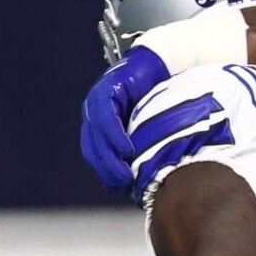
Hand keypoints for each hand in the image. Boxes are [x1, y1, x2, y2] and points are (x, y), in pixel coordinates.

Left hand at [82, 47, 172, 198]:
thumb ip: (130, 154)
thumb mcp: (143, 131)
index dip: (105, 172)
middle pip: (93, 148)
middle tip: (123, 185)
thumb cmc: (156, 99)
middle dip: (107, 169)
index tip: (120, 188)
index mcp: (97, 124)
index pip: (94, 155)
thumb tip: (115, 187)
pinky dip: (115, 136)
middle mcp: (93, 112)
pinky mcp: (108, 89)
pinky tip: (127, 149)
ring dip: (110, 157)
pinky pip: (107, 117)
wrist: (163, 66)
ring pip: (98, 136)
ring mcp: (98, 100)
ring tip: (126, 173)